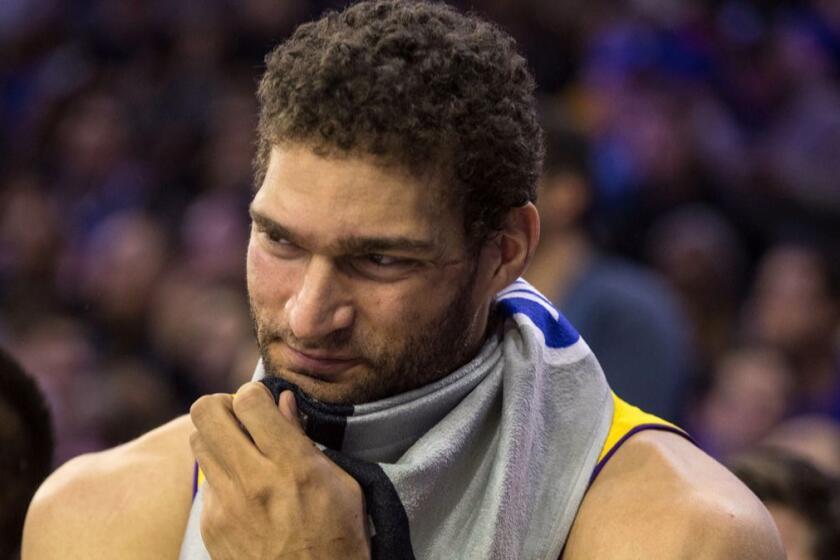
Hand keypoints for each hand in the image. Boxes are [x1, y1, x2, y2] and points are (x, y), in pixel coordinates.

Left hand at [189, 382, 370, 559]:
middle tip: (243, 419)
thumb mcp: (342, 485)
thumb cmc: (339, 540)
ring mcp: (226, 505)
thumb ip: (306, 439)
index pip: (248, 399)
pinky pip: (205, 481)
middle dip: (224, 405)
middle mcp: (253, 480)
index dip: (254, 393)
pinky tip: (245, 491)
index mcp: (292, 465)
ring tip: (242, 451)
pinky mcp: (211, 525)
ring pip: (197, 441)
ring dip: (218, 437)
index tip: (265, 404)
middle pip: (206, 411)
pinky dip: (221, 476)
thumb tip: (284, 402)